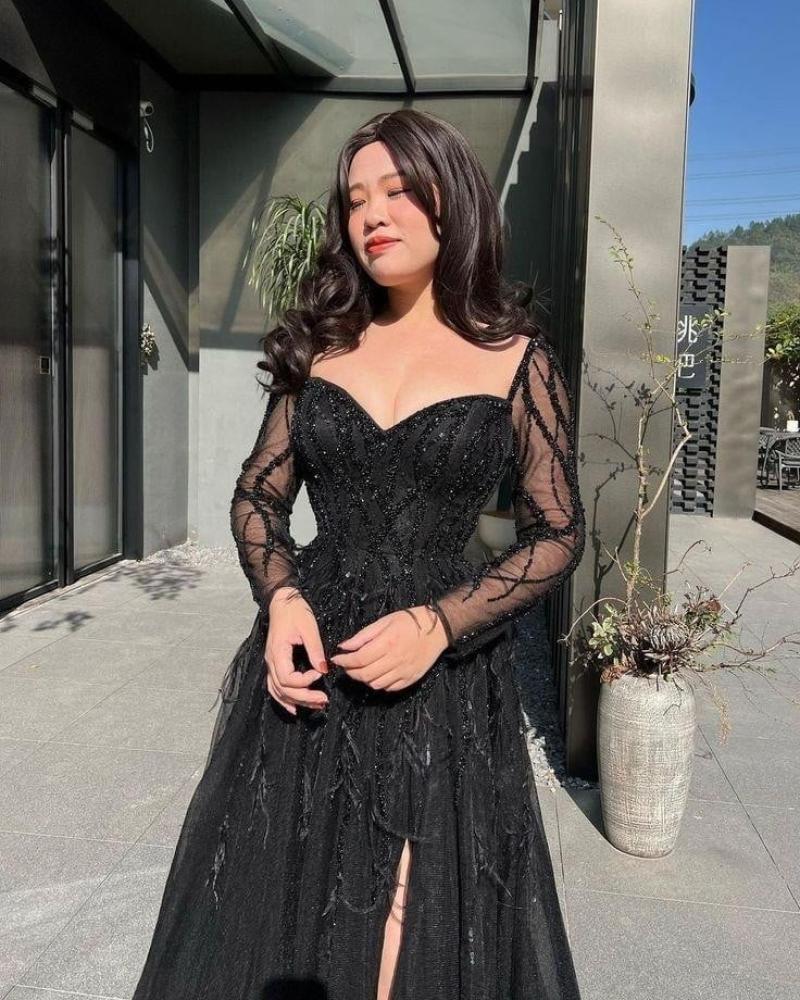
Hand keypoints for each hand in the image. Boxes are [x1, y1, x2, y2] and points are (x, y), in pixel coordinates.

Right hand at [265, 586, 328, 714]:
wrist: (282, 602)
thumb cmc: (295, 611)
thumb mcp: (309, 628)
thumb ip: (315, 650)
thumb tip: (323, 669)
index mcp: (278, 652)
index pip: (287, 678)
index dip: (304, 681)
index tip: (319, 674)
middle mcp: (271, 661)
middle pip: (283, 689)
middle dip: (304, 697)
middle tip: (323, 701)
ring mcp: (271, 663)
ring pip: (278, 691)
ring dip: (296, 701)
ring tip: (315, 706)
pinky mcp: (274, 663)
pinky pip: (274, 686)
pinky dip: (283, 699)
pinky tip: (294, 707)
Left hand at [329, 604, 448, 691]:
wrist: (438, 629)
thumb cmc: (411, 621)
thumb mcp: (384, 621)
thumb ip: (363, 635)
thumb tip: (344, 646)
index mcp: (387, 643)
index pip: (359, 659)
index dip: (344, 661)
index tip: (337, 658)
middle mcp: (395, 660)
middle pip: (365, 675)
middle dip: (350, 672)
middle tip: (346, 665)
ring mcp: (404, 672)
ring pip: (375, 684)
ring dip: (363, 679)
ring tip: (360, 669)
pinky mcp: (411, 679)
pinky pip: (389, 688)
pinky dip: (378, 683)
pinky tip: (376, 673)